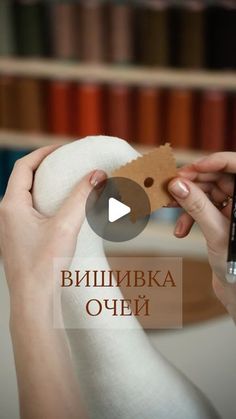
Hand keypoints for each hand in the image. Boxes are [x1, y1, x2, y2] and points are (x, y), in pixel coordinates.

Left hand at [0, 145, 105, 304]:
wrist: (33, 301)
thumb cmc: (44, 266)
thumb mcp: (66, 226)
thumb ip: (82, 197)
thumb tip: (98, 175)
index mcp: (11, 205)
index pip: (23, 167)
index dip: (42, 154)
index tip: (62, 149)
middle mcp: (6, 214)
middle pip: (23, 180)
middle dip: (44, 169)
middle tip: (66, 164)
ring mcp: (10, 228)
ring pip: (26, 198)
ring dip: (45, 187)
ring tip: (66, 184)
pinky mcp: (18, 240)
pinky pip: (28, 213)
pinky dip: (44, 204)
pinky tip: (61, 211)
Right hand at [168, 152, 235, 321]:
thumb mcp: (216, 233)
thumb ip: (197, 206)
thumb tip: (179, 185)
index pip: (235, 165)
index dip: (214, 161)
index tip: (190, 168)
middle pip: (217, 178)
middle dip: (192, 182)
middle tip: (171, 186)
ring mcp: (232, 209)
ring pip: (206, 192)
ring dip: (186, 200)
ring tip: (168, 207)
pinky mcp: (220, 218)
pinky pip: (202, 208)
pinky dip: (189, 217)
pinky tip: (181, 230)